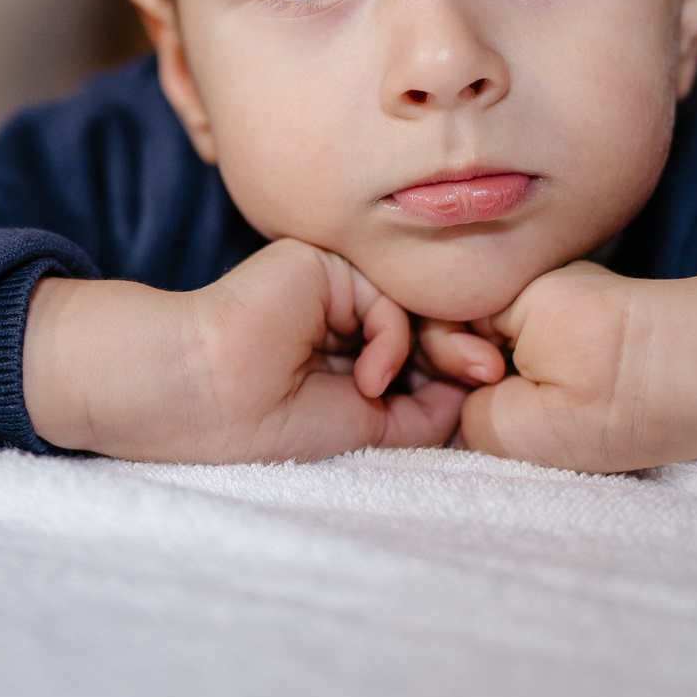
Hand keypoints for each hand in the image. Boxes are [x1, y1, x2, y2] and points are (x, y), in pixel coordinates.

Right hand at [21, 238, 468, 462]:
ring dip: (428, 351)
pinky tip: (367, 377)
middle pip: (424, 323)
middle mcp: (339, 316)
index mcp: (342, 355)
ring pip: (412, 308)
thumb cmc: (265, 427)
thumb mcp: (364, 430)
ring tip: (399, 391)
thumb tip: (469, 391)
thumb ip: (419, 411)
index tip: (490, 394)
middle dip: (460, 351)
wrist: (203, 397)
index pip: (420, 354)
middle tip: (492, 373)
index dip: (455, 372)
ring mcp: (330, 289)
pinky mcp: (321, 266)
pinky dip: (391, 339)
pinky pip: (385, 297)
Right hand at [451, 262, 696, 472]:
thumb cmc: (643, 398)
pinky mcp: (580, 316)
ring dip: (505, 381)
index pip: (430, 317)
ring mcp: (556, 294)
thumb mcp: (536, 428)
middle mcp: (530, 281)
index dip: (441, 360)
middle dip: (470, 372)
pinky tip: (564, 400)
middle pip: (457, 326)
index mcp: (513, 290)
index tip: (486, 383)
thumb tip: (457, 411)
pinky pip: (525, 343)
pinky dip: (533, 376)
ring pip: (491, 341)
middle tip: (515, 399)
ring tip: (549, 406)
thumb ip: (471, 419)